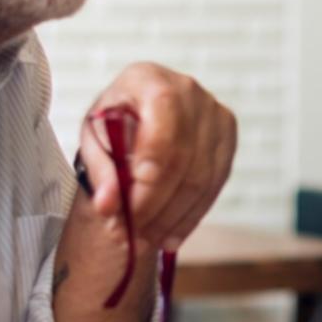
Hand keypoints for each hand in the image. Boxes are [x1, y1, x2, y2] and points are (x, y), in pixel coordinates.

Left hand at [78, 63, 236, 251]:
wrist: (139, 110)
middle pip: (183, 157)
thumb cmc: (113, 121)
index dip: (151, 168)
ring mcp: (215, 111)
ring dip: (174, 216)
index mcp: (149, 79)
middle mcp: (189, 90)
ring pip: (202, 175)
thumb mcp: (93, 139)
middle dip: (157, 204)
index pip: (161, 127)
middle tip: (133, 236)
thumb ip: (100, 172)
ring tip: (147, 241)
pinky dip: (193, 213)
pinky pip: (216, 181)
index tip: (131, 207)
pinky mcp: (228, 134)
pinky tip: (171, 235)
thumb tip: (109, 207)